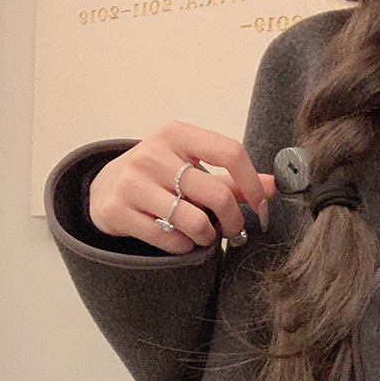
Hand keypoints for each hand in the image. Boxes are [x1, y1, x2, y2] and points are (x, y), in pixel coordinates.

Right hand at [89, 119, 275, 253]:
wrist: (104, 188)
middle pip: (216, 194)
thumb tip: (274, 186)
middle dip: (233, 221)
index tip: (261, 206)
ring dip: (207, 237)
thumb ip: (231, 177)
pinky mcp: (118, 210)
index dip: (253, 183)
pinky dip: (184, 246)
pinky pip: (170, 240)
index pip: (230, 152)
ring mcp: (132, 182)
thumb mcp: (190, 166)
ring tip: (203, 234)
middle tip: (232, 230)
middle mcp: (152, 153)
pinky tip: (180, 239)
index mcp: (176, 133)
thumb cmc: (158, 177)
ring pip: (194, 221)